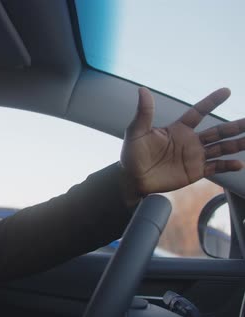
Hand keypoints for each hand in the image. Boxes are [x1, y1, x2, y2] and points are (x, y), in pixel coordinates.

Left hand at [121, 87, 244, 196]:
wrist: (132, 178)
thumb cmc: (132, 154)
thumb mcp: (136, 132)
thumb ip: (143, 113)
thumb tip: (142, 89)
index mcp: (178, 129)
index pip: (199, 112)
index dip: (212, 102)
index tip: (226, 91)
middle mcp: (189, 141)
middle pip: (217, 131)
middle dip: (235, 126)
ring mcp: (194, 156)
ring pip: (220, 148)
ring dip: (237, 144)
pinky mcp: (194, 171)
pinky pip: (215, 167)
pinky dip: (227, 166)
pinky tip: (240, 164)